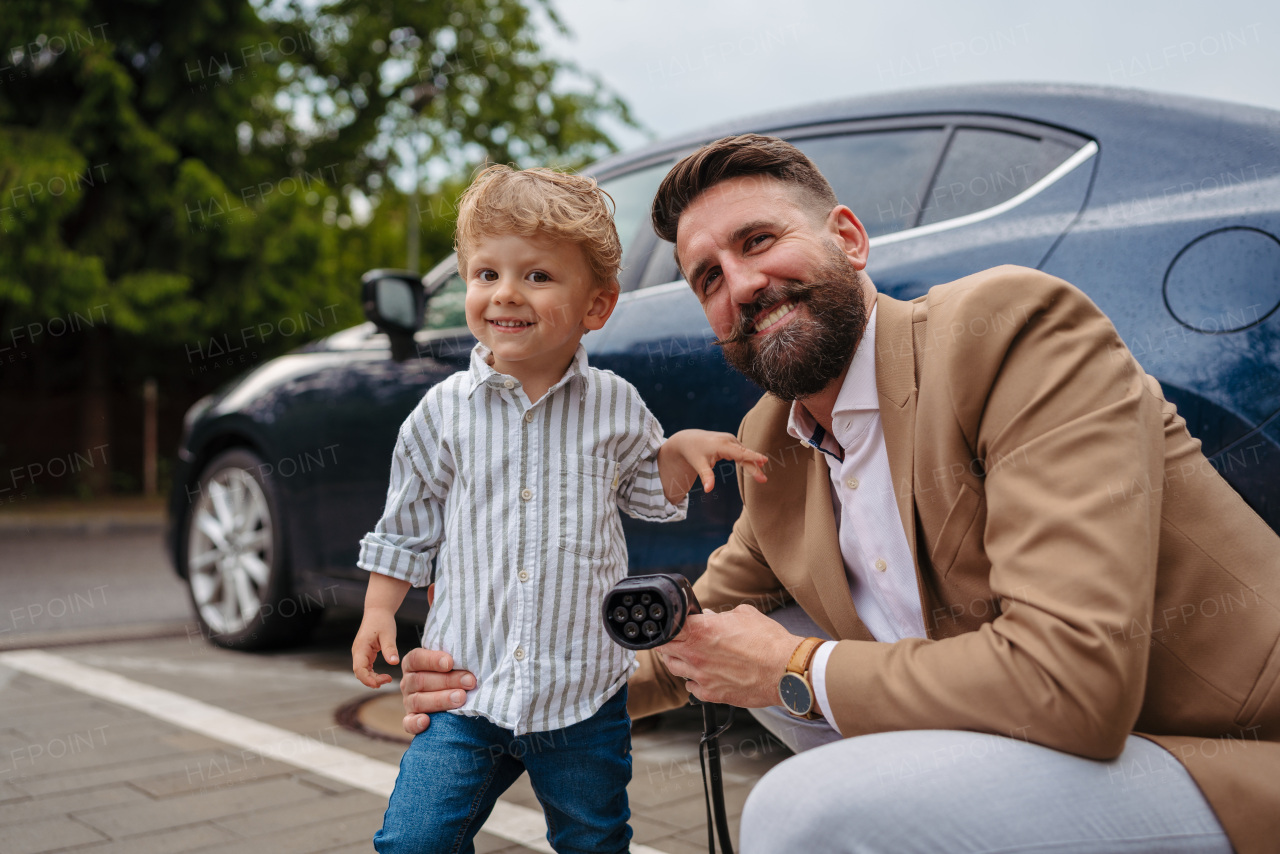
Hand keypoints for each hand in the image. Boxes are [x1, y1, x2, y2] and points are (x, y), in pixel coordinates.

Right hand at [352, 608, 399, 688]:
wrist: (378, 611)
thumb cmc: (382, 621)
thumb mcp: (388, 634)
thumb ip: (390, 648)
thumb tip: (394, 663)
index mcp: (361, 648)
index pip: (359, 669)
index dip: (367, 679)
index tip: (378, 683)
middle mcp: (358, 652)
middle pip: (360, 672)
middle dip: (372, 680)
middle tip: (388, 680)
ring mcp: (360, 653)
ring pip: (363, 671)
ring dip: (372, 678)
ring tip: (386, 679)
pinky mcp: (365, 653)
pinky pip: (366, 667)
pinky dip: (373, 673)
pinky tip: (383, 676)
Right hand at [399, 648, 476, 734]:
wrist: (452, 692)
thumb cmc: (454, 671)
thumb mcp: (452, 660)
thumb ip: (455, 656)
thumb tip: (471, 651)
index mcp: (413, 664)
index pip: (416, 658)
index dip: (432, 660)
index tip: (450, 662)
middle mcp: (408, 682)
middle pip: (421, 680)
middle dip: (448, 681)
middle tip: (469, 682)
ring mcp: (408, 702)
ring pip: (419, 701)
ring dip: (441, 700)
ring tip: (461, 698)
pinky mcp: (410, 719)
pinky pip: (408, 723)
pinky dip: (416, 723)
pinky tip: (427, 721)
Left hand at [657, 430, 768, 504]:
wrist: (688, 439)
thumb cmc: (693, 452)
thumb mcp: (698, 464)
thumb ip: (706, 476)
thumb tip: (708, 490)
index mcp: (721, 445)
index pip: (740, 452)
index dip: (753, 457)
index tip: (764, 460)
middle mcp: (729, 440)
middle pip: (745, 455)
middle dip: (755, 466)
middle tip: (763, 480)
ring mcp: (731, 440)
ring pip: (745, 453)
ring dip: (753, 464)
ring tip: (761, 478)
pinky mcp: (731, 442)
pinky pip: (742, 452)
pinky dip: (749, 459)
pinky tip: (756, 466)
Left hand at [659, 604, 803, 708]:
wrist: (784, 671)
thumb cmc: (768, 642)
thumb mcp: (744, 615)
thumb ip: (721, 615)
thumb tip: (710, 616)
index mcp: (701, 630)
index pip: (668, 627)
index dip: (668, 625)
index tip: (673, 625)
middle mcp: (695, 654)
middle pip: (665, 649)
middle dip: (669, 643)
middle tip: (679, 640)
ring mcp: (701, 676)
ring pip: (674, 669)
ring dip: (678, 661)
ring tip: (689, 657)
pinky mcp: (711, 694)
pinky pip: (691, 688)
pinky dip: (693, 682)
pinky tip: (703, 675)